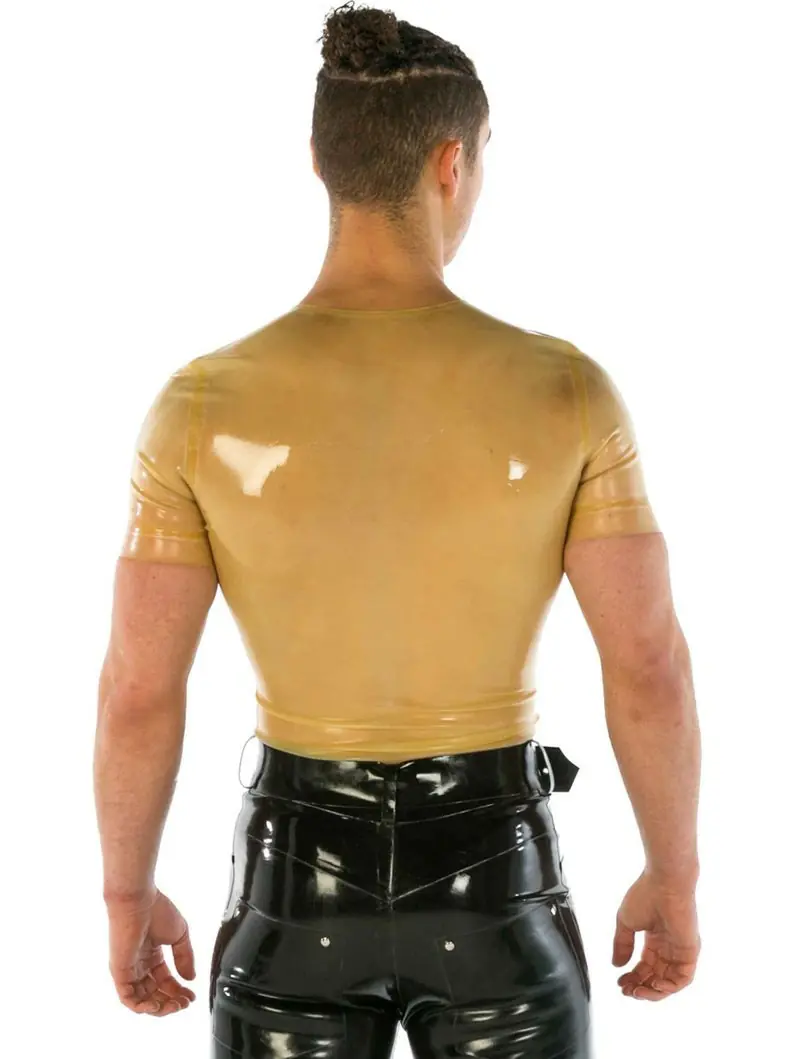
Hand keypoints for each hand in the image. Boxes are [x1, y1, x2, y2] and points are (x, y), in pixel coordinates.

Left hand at [106, 887, 196, 1015]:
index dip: (179, 990)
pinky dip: (143, 1007)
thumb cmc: (156, 910)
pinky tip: (158, 1005)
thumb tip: (191, 978)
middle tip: (185, 1003)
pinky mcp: (120, 973)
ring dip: (160, 1007)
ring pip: (142, 999)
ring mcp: (129, 970)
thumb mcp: (180, 934)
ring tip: (175, 1006)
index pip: (165, 980)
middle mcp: (139, 964)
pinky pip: (128, 998)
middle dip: (172, 1001)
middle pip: (155, 992)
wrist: (138, 900)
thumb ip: (185, 957)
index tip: (192, 996)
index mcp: (151, 955)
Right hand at [613, 870, 699, 999]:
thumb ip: (622, 944)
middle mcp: (669, 947)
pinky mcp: (690, 953)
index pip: (645, 966)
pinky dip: (669, 987)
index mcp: (655, 939)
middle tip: (625, 991)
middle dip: (640, 986)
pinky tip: (653, 986)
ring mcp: (680, 951)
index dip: (632, 977)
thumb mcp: (627, 922)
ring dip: (653, 992)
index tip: (619, 983)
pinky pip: (683, 978)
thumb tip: (616, 966)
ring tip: (636, 992)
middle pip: (656, 976)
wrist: (664, 883)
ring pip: (669, 982)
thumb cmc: (645, 895)